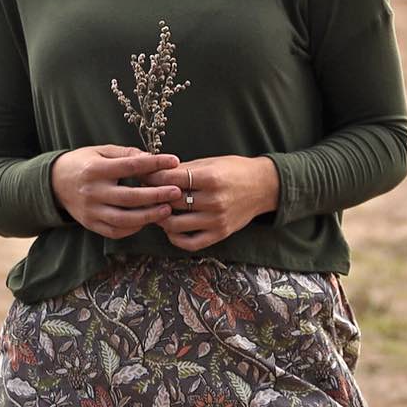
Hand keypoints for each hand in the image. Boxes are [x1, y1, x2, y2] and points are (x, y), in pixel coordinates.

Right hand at [50, 144, 184, 237]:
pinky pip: (115, 231)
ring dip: (148, 216)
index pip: (130, 166)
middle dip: (156, 195)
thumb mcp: (100, 151)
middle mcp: (92, 192)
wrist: (54, 183)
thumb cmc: (83, 163)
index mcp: (95, 169)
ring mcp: (91, 211)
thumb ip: (125, 154)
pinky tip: (147, 220)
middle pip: (129, 197)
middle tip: (177, 192)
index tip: (174, 161)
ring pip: (124, 219)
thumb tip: (152, 158)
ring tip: (167, 210)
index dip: (154, 164)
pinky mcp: (91, 224)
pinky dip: (133, 228)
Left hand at [141, 155, 279, 250]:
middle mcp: (213, 200)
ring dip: (160, 218)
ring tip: (156, 211)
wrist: (263, 187)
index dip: (152, 178)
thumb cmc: (234, 171)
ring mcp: (216, 220)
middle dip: (153, 197)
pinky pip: (190, 243)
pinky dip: (175, 238)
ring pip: (175, 224)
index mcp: (210, 178)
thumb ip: (183, 170)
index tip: (143, 177)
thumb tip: (153, 172)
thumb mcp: (210, 163)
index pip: (170, 180)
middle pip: (171, 201)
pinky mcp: (219, 234)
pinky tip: (170, 228)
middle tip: (144, 194)